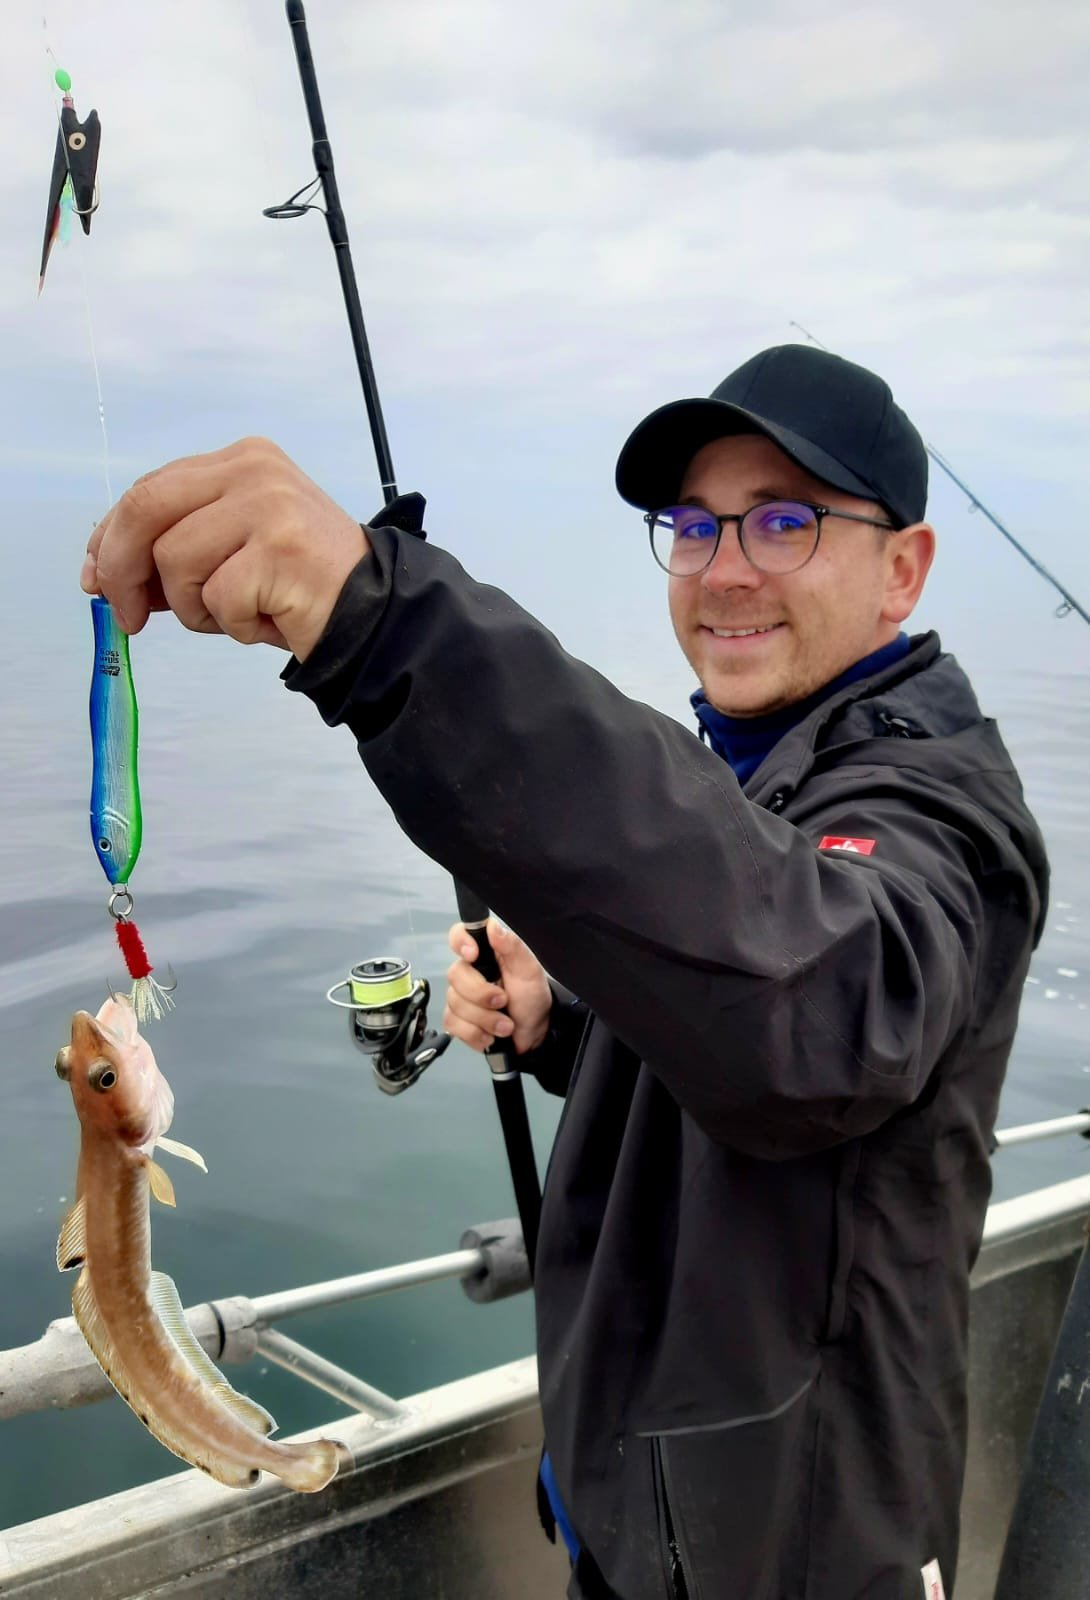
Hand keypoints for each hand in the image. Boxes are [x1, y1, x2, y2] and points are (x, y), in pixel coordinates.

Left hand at [79, 438, 369, 659]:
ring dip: (196, 608)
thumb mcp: (232, 550)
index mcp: (242, 459)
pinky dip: (233, 625)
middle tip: (127, 615)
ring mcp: (268, 506)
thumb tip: (102, 573)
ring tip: (239, 613)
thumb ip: (175, 547)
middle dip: (121, 567)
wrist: (375, 613)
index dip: (111, 536)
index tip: (96, 577)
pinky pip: (217, 598)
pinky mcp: (280, 549)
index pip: (150, 489)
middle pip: (146, 508)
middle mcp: (254, 471)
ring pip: (175, 561)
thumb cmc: (300, 586)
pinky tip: (268, 620)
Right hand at [444, 919, 551, 1055]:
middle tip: (504, 1001)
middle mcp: (469, 972)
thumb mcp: (529, 970)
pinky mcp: (456, 1020)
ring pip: (456, 1004)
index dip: (460, 942)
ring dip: (485, 1019)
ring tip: (505, 1025)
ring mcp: (460, 997)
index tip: (473, 955)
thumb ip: (512, 946)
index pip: (459, 935)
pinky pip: (453, 1024)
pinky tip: (490, 1035)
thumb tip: (493, 926)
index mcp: (485, 954)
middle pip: (455, 975)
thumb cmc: (532, 997)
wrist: (535, 1034)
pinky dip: (475, 1033)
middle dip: (482, 995)